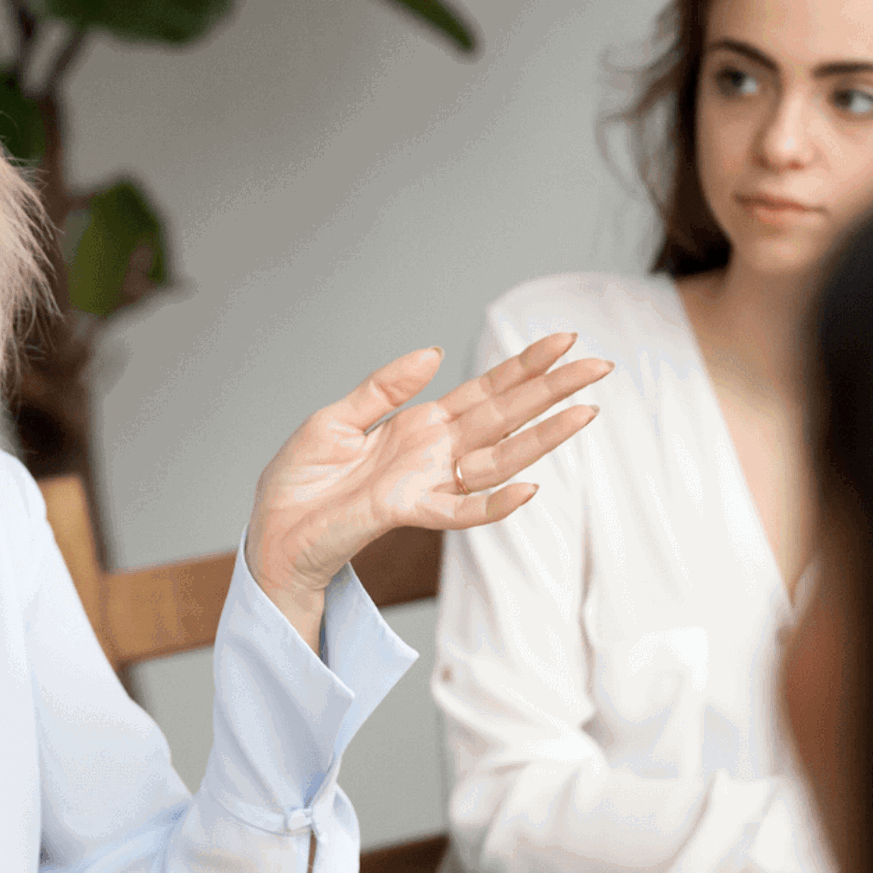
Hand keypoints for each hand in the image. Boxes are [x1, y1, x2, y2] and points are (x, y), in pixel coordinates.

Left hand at [246, 333, 610, 636]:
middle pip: (505, 417)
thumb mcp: (336, 419)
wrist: (272, 533)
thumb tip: (433, 352)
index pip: (484, 391)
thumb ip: (383, 388)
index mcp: (418, 426)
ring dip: (542, 438)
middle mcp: (433, 454)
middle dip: (551, 391)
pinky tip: (529, 487)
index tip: (564, 339)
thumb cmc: (299, 483)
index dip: (523, 366)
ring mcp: (426, 485)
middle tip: (600, 365)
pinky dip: (494, 503)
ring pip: (498, 460)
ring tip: (586, 413)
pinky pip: (460, 512)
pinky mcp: (406, 513)